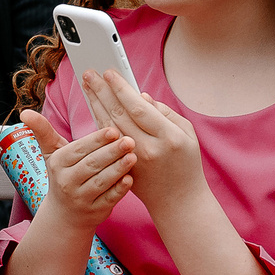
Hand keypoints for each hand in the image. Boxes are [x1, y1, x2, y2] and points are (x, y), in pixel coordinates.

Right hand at [21, 107, 133, 231]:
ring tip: (133, 156)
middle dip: (111, 152)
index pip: (78, 149)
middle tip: (129, 140)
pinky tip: (130, 179)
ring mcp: (81, 199)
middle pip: (91, 164)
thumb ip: (43, 131)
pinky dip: (119, 190)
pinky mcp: (95, 212)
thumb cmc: (63, 175)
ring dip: (118, 169)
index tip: (113, 130)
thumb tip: (24, 113)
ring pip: (101, 182)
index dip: (96, 140)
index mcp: (58, 164)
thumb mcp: (52, 154)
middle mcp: (66, 182)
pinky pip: (108, 200)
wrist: (64, 215)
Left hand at [76, 68, 205, 214]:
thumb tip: (140, 96)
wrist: (179, 202)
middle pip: (119, 114)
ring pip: (109, 127)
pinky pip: (107, 142)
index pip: (139, 108)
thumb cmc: (186, 164)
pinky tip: (93, 107)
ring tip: (87, 85)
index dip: (121, 89)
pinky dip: (99, 122)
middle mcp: (148, 149)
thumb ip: (165, 112)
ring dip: (96, 104)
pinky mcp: (122, 168)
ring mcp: (132, 161)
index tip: (110, 73)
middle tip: (89, 73)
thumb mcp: (187, 134)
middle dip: (102, 91)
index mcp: (169, 137)